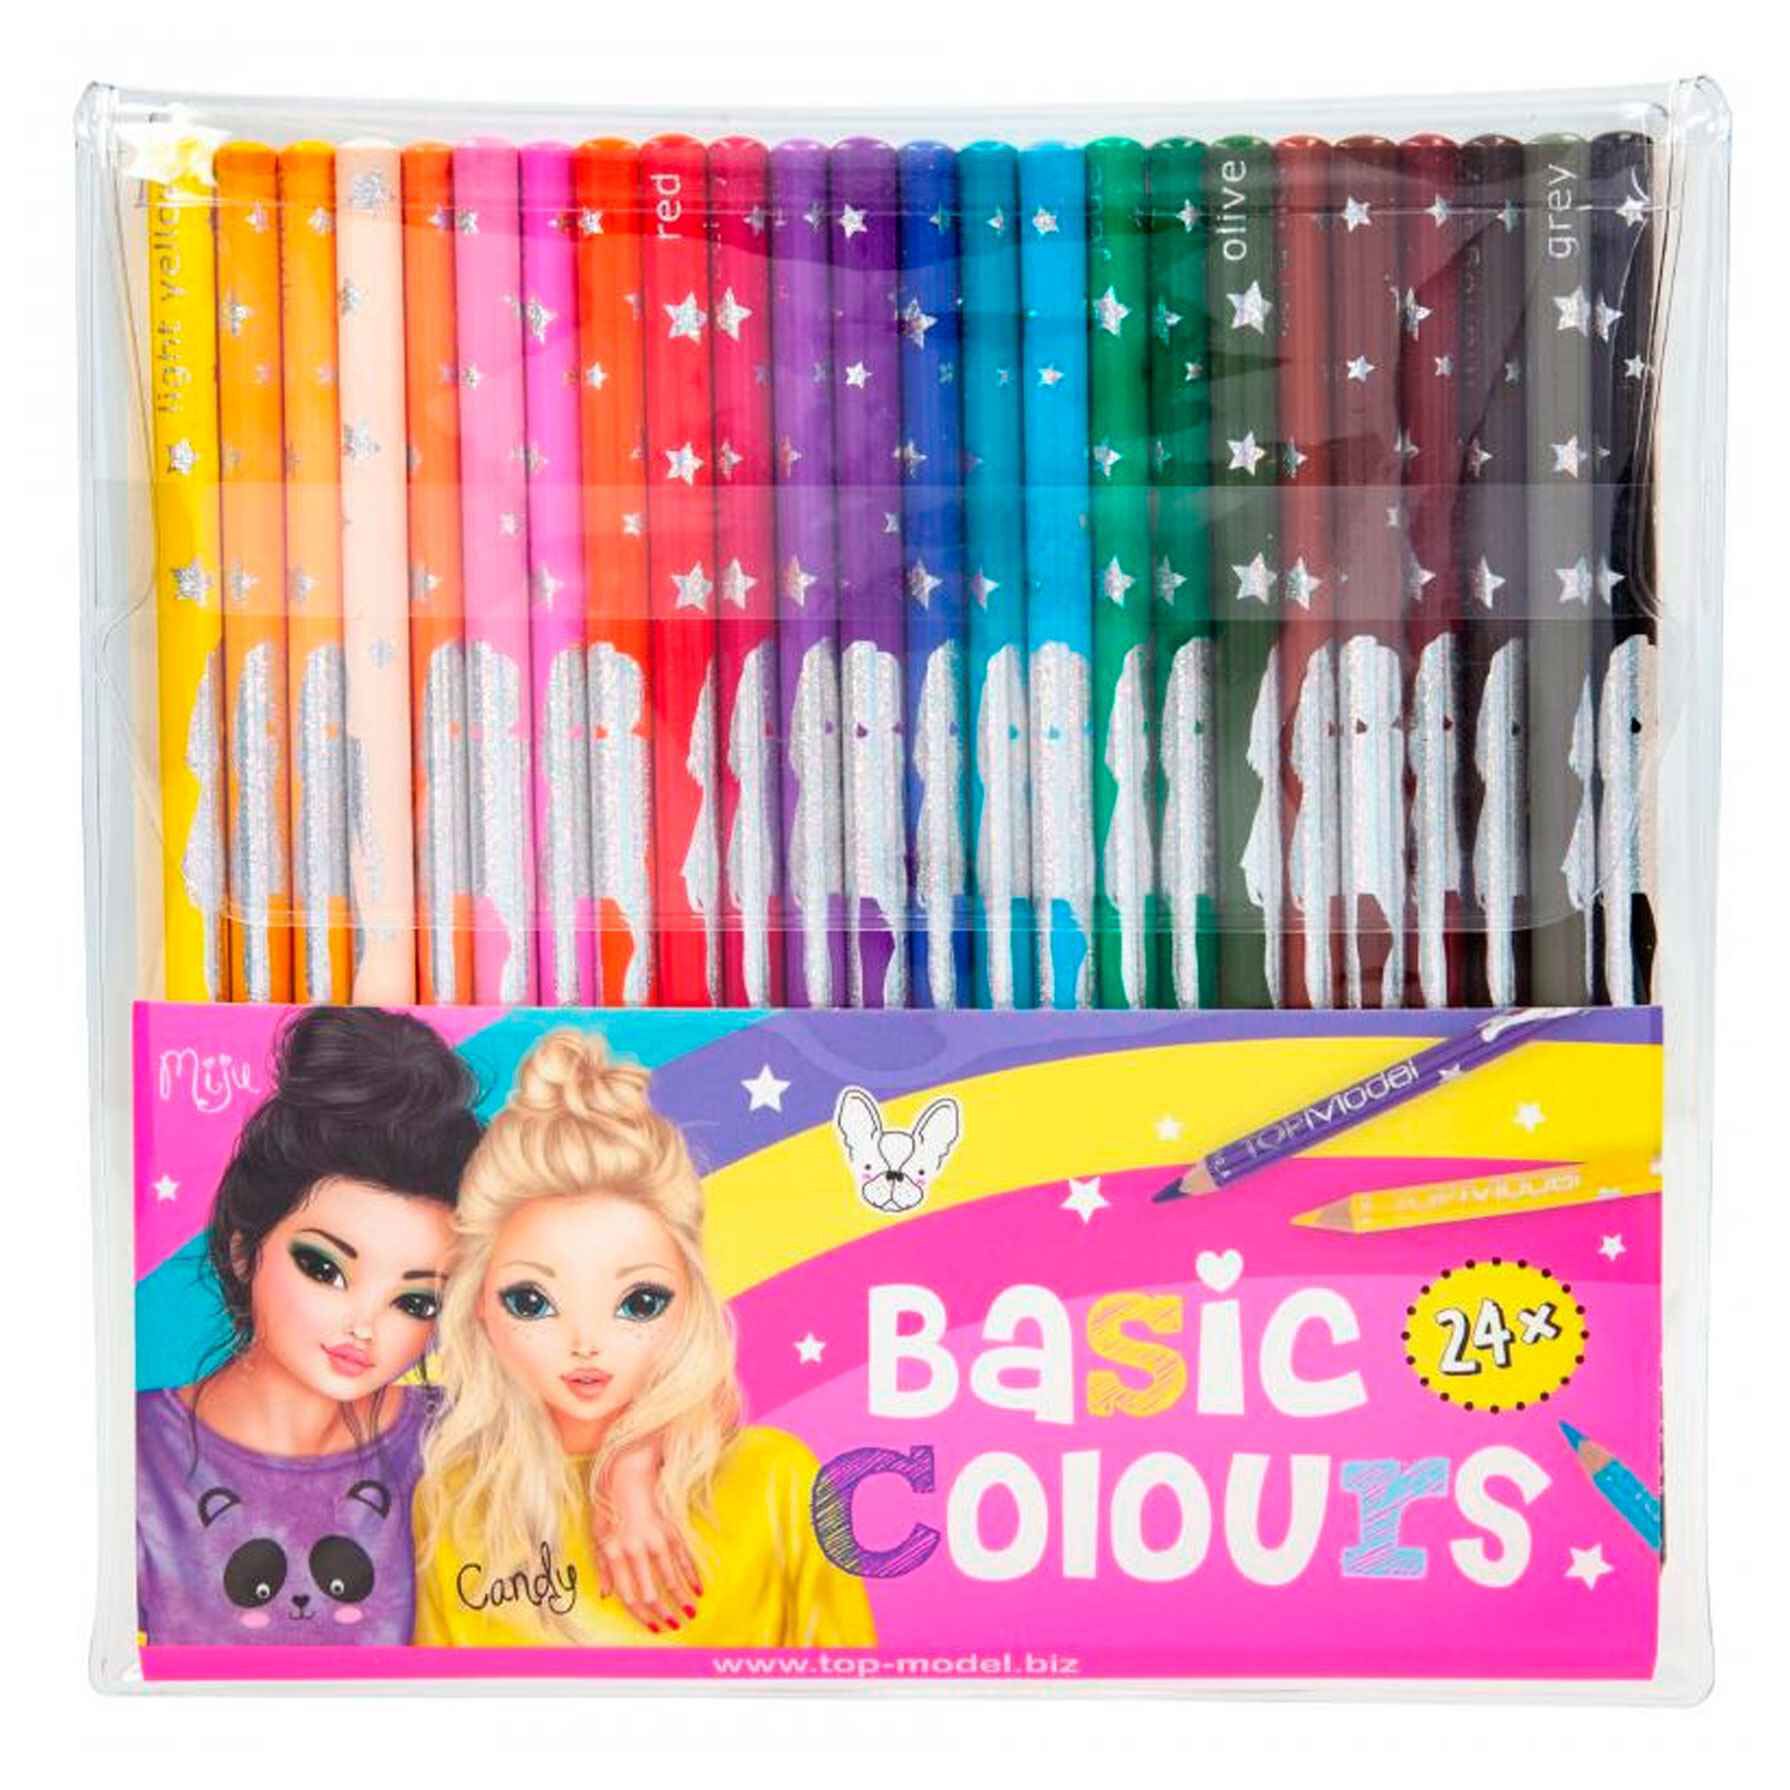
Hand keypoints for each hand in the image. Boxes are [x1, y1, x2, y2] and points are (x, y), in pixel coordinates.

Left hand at [594, 1511, 702, 1634]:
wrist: (627, 1478)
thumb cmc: (609, 1511)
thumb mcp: (598, 1540)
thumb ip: (603, 1570)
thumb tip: (606, 1596)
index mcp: (615, 1555)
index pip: (629, 1596)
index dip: (642, 1615)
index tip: (653, 1626)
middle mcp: (635, 1550)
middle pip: (650, 1591)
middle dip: (663, 1612)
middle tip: (673, 1625)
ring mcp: (655, 1539)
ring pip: (670, 1577)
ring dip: (682, 1598)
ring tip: (690, 1613)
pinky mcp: (670, 1530)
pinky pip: (683, 1558)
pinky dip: (691, 1575)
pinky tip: (698, 1590)